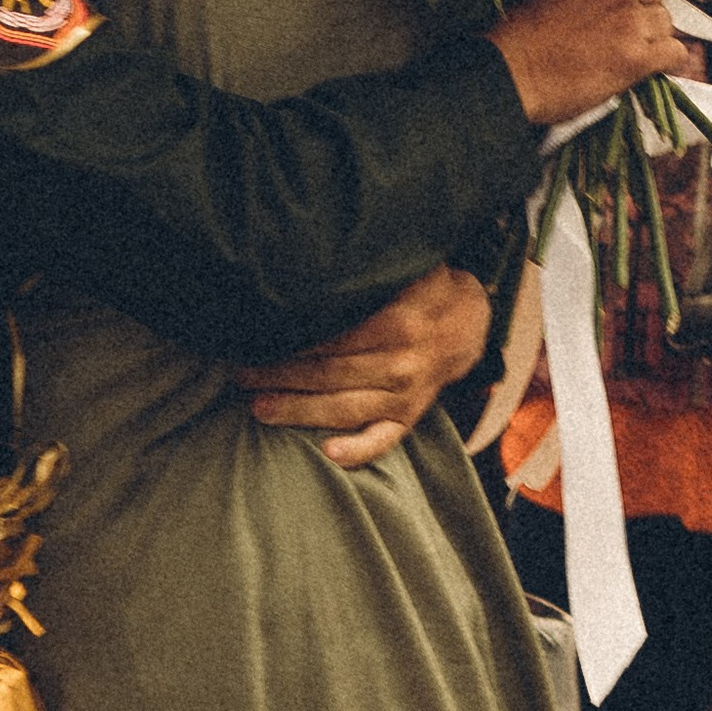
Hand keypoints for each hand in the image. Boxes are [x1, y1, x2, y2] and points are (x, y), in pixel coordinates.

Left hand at [237, 265, 492, 467]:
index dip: (290, 343)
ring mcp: (406, 396)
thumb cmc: (423, 291)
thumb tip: (319, 256)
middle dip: (280, 377)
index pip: (331, 340)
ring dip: (299, 411)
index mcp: (396, 325)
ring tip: (260, 409)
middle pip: (328, 374)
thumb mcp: (404, 269)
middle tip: (242, 376)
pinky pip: (383, 440)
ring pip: (344, 409)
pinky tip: (328, 454)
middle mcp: (400, 364)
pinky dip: (358, 451)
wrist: (468, 324)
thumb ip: (368, 270)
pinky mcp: (409, 418)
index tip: (255, 342)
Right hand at [490, 0, 679, 128]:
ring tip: (625, 50)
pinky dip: (667, 62)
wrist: (512, 73)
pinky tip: (647, 67)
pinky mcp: (637, 59)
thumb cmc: (522, 34)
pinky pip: (675, 54)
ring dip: (653, 37)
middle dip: (646, 8)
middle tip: (622, 28)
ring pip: (667, 23)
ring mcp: (632, 22)